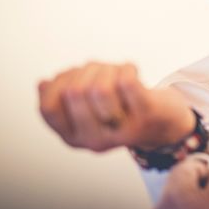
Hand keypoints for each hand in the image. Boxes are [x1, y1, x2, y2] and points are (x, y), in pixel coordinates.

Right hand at [38, 62, 194, 151]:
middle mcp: (95, 140)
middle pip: (74, 92)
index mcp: (75, 138)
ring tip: (114, 70)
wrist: (165, 124)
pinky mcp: (146, 114)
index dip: (56, 82)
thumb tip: (43, 83)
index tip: (72, 75)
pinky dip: (126, 67)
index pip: (49, 108)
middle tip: (99, 69)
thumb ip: (63, 100)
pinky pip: (126, 81)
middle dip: (85, 70)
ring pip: (99, 86)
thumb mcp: (87, 109)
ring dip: (106, 68)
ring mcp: (121, 129)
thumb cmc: (121, 110)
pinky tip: (131, 70)